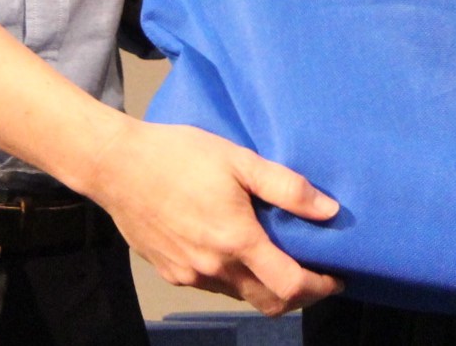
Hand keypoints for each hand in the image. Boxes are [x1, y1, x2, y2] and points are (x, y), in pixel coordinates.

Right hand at [88, 115, 340, 314]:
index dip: (320, 287)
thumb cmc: (180, 156)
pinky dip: (235, 276)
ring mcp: (191, 275)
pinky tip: (237, 248)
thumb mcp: (239, 160)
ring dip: (265, 284)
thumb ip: (286, 188)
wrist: (118, 167)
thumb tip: (329, 211)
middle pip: (268, 300)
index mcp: (236, 241)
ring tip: (279, 255)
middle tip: (316, 273)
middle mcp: (214, 267)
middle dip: (298, 294)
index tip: (337, 276)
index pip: (290, 286)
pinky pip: (214, 285)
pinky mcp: (172, 273)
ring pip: (240, 294)